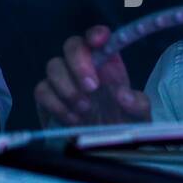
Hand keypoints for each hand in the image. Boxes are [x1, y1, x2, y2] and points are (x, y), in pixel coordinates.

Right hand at [34, 26, 150, 126]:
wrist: (104, 148)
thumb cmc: (123, 124)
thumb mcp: (139, 117)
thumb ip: (137, 104)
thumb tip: (123, 95)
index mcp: (108, 63)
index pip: (98, 38)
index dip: (96, 34)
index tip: (98, 42)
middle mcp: (84, 66)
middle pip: (71, 46)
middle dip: (79, 64)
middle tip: (92, 87)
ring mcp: (63, 80)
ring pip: (53, 66)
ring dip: (68, 88)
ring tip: (86, 109)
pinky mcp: (47, 98)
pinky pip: (42, 91)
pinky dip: (57, 105)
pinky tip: (73, 119)